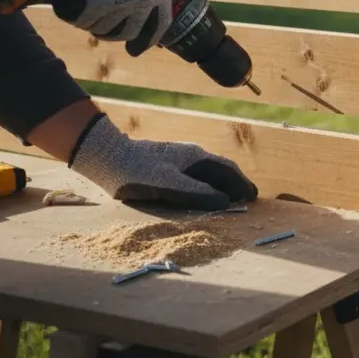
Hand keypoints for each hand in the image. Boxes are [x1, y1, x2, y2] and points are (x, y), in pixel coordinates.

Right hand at [48, 0, 171, 56]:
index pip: (160, 22)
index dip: (148, 38)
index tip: (137, 49)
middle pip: (128, 32)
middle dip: (113, 35)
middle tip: (99, 32)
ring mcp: (119, 4)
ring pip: (100, 28)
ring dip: (88, 21)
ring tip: (77, 6)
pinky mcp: (93, 5)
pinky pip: (78, 19)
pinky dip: (68, 13)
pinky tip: (62, 2)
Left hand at [68, 114, 258, 210]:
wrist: (105, 157)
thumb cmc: (136, 171)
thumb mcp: (169, 184)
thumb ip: (197, 193)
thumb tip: (226, 202)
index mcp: (195, 157)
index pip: (227, 169)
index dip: (242, 183)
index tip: (253, 197)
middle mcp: (189, 156)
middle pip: (218, 170)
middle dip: (234, 185)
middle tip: (245, 201)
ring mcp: (176, 160)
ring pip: (205, 173)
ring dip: (219, 187)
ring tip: (227, 201)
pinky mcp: (164, 166)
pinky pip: (192, 177)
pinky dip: (203, 187)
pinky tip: (198, 196)